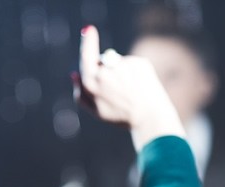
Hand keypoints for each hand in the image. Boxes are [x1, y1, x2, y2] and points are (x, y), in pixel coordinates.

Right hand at [72, 25, 184, 149]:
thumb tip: (73, 74)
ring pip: (118, 63)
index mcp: (92, 83)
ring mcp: (124, 65)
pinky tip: (140, 86)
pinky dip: (135, 73)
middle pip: (102, 61)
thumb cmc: (122, 116)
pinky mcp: (140, 62)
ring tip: (131, 91)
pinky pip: (132, 64)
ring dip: (121, 72)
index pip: (86, 56)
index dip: (88, 42)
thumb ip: (81, 94)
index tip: (89, 29)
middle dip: (106, 68)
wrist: (151, 118)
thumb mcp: (97, 111)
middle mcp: (107, 72)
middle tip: (116, 84)